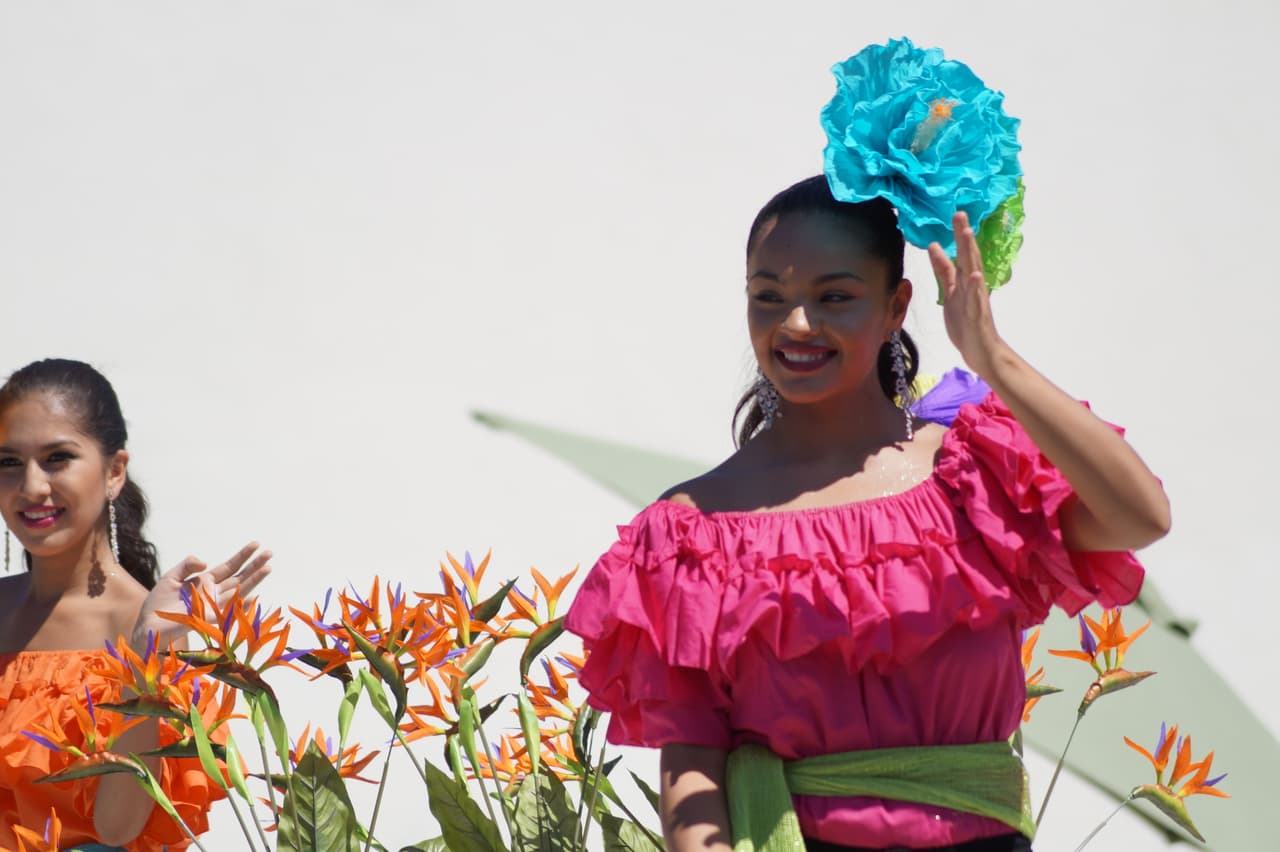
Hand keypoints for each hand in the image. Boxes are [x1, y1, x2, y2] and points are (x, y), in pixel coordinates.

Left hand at [130, 541, 272, 649]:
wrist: (149, 625)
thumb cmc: (158, 604)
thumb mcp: (171, 577)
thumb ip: (187, 565)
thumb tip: (206, 563)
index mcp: (205, 581)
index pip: (229, 567)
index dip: (242, 556)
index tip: (256, 544)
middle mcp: (213, 593)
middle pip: (239, 576)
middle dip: (254, 565)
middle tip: (270, 553)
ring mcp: (213, 605)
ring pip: (238, 590)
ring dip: (254, 580)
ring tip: (268, 567)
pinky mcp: (207, 618)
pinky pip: (226, 610)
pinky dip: (240, 605)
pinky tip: (253, 598)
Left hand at [928, 211, 1003, 375]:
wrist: (981, 352)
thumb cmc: (966, 322)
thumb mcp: (950, 292)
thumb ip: (943, 270)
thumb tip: (934, 246)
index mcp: (965, 281)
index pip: (961, 254)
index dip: (957, 235)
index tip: (955, 213)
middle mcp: (973, 287)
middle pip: (969, 257)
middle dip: (964, 236)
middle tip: (960, 213)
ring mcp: (976, 301)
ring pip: (973, 273)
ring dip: (970, 254)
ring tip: (967, 234)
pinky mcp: (977, 317)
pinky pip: (976, 301)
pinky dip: (976, 288)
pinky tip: (975, 275)